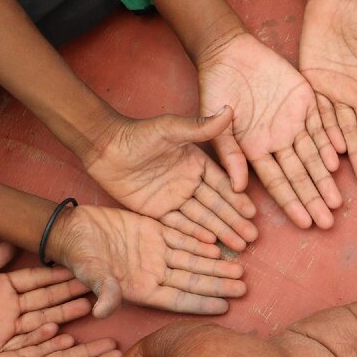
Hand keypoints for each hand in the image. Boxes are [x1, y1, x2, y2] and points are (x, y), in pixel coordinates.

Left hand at [0, 243, 91, 356]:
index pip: (36, 280)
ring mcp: (7, 328)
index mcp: (3, 288)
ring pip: (42, 319)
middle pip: (45, 299)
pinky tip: (60, 332)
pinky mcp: (1, 347)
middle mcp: (11, 308)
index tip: (78, 267)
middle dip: (69, 292)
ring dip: (65, 314)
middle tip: (94, 286)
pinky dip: (42, 337)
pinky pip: (25, 342)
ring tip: (88, 306)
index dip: (56, 274)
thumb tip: (11, 240)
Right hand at [48, 204, 245, 317]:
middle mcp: (155, 272)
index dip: (202, 302)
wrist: (71, 230)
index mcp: (143, 289)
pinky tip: (219, 244)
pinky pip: (182, 237)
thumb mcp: (91, 275)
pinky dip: (200, 240)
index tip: (226, 307)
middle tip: (244, 287)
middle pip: (193, 280)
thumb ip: (104, 291)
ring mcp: (157, 252)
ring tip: (240, 268)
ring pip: (193, 259)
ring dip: (216, 263)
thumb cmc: (79, 258)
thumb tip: (102, 312)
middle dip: (218, 284)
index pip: (179, 299)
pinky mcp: (155, 231)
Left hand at [84, 108, 258, 250]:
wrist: (104, 148)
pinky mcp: (157, 211)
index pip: (222, 185)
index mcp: (197, 164)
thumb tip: (229, 110)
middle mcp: (189, 183)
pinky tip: (210, 245)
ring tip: (238, 245)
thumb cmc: (138, 134)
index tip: (251, 212)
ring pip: (202, 218)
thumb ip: (201, 127)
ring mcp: (174, 198)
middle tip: (252, 236)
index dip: (237, 199)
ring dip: (220, 232)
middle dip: (234, 221)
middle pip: (216, 206)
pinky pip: (179, 225)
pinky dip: (194, 234)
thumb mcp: (171, 129)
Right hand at [197, 32, 341, 228]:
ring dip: (326, 178)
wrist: (228, 52)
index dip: (292, 203)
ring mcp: (294, 122)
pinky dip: (329, 141)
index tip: (305, 224)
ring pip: (315, 155)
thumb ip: (231, 154)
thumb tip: (238, 189)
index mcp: (257, 150)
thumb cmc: (216, 89)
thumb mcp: (217, 123)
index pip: (278, 183)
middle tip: (329, 222)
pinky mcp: (306, 101)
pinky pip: (322, 125)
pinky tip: (338, 160)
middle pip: (301, 175)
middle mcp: (279, 141)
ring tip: (337, 201)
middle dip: (314, 198)